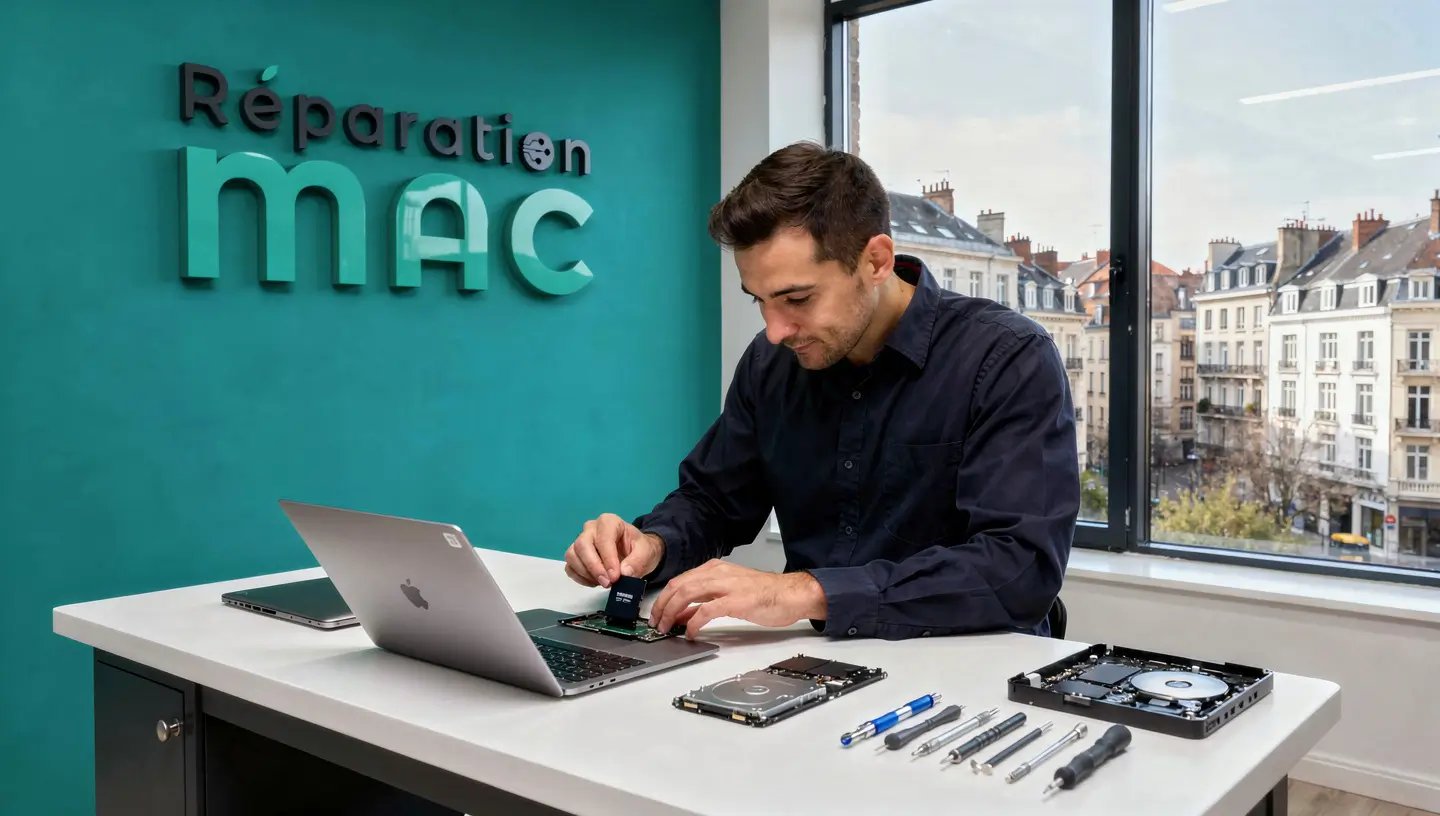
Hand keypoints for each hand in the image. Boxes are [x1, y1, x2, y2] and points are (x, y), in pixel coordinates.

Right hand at [563, 513, 663, 588]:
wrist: (636, 554)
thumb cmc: (640, 549)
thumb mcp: (647, 553)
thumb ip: (637, 561)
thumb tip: (624, 573)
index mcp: (609, 522)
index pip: (603, 539)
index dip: (608, 559)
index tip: (615, 577)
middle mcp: (591, 528)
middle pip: (582, 545)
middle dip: (594, 567)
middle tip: (607, 583)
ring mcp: (581, 541)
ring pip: (572, 555)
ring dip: (586, 573)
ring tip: (603, 583)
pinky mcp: (576, 555)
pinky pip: (570, 567)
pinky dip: (580, 578)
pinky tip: (595, 583)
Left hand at [647, 559, 825, 638]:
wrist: (791, 594)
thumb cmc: (763, 594)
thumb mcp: (728, 593)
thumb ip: (705, 601)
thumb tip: (682, 614)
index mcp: (715, 569)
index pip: (679, 581)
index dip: (663, 599)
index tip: (656, 614)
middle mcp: (717, 573)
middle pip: (678, 586)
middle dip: (662, 606)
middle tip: (656, 623)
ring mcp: (726, 585)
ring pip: (687, 594)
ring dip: (672, 613)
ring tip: (666, 628)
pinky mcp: (736, 600)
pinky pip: (706, 611)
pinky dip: (693, 622)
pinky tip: (690, 633)